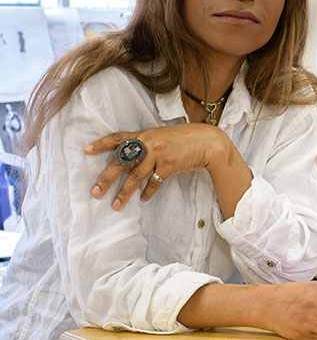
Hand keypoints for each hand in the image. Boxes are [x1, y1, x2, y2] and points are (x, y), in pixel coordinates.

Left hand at [85, 123, 234, 209]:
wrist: (208, 142)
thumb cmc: (186, 139)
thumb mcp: (164, 137)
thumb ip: (148, 144)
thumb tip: (134, 157)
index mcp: (145, 134)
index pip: (118, 138)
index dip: (101, 144)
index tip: (86, 150)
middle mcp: (148, 143)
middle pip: (121, 161)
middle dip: (106, 178)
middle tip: (95, 191)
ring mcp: (158, 154)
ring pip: (135, 176)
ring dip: (124, 193)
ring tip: (115, 205)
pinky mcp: (168, 165)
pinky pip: (154, 182)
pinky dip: (148, 192)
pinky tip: (143, 199)